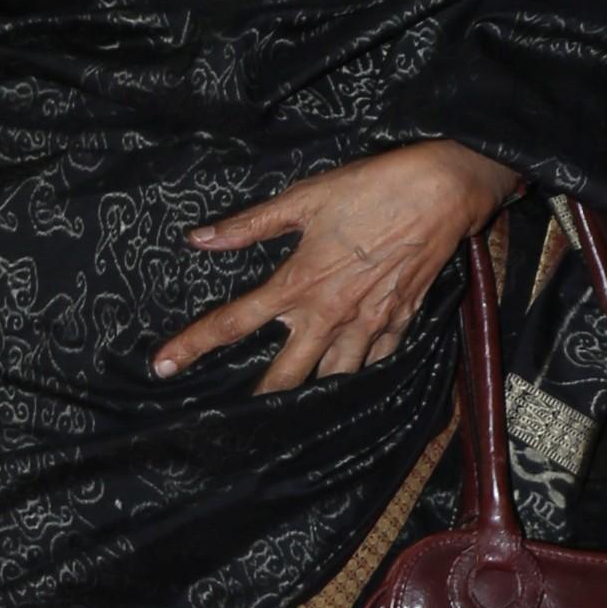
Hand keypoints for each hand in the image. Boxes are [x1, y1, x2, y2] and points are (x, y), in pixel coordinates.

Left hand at [156, 140, 517, 393]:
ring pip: (335, 379)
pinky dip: (361, 373)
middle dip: (261, 399)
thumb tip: (199, 239)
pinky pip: (376, 362)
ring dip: (314, 394)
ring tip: (298, 409)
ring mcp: (369, 324)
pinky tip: (351, 378)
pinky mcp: (400, 322)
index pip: (234, 323)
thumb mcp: (304, 199)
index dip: (193, 345)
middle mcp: (330, 314)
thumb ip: (250, 225)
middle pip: (287, 374)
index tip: (164, 365)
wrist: (442, 193)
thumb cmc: (371, 189)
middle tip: (240, 417)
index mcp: (298, 283)